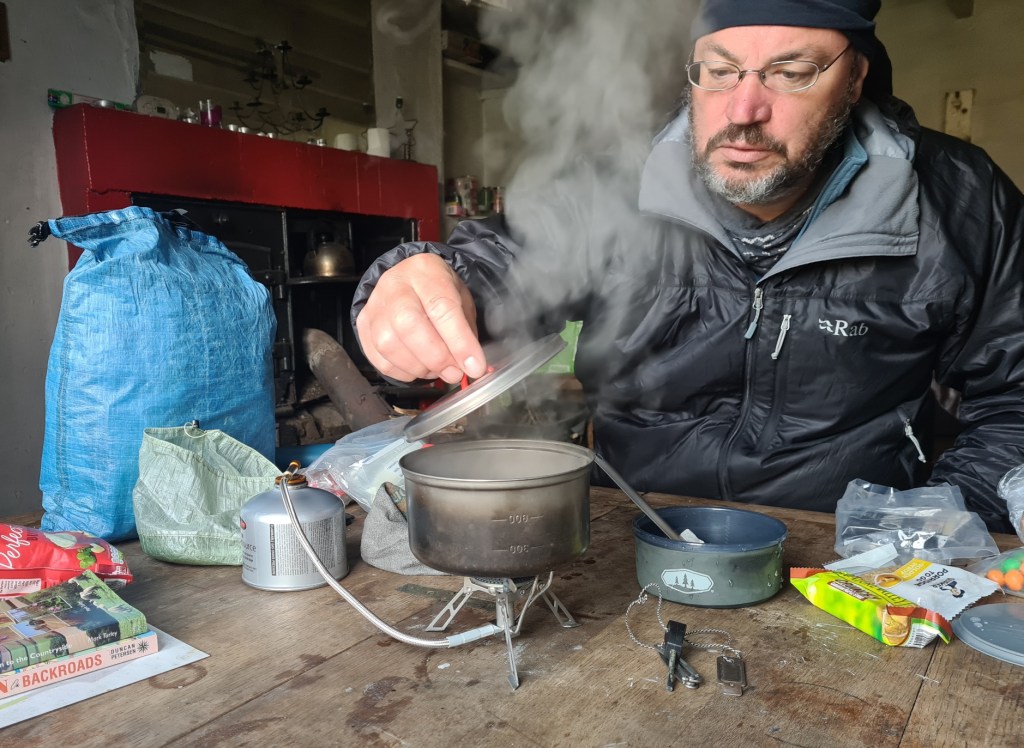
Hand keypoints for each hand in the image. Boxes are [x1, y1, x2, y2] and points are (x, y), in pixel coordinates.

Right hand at [355, 253, 486, 382]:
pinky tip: (417, 367)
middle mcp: (394, 285)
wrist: (408, 281)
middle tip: (454, 372)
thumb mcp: (461, 300)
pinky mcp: (363, 325)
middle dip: (436, 357)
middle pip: (408, 325)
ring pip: (389, 345)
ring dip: (419, 367)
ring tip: (437, 369)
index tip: (474, 366)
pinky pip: (379, 359)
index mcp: (426, 271)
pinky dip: (402, 372)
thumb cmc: (437, 292)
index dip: (459, 342)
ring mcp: (374, 305)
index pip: (441, 307)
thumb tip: (472, 366)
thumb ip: (466, 332)